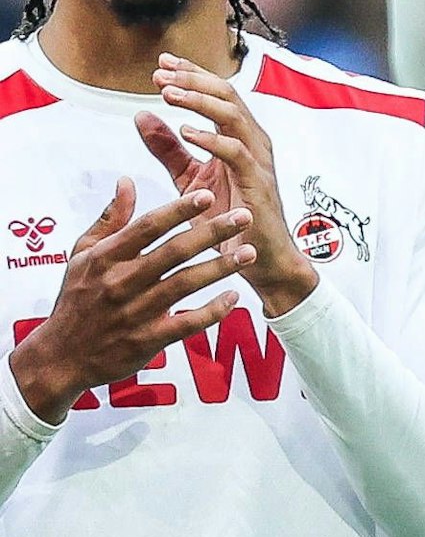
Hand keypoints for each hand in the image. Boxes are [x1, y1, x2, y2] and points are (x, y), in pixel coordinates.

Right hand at [7, 181, 252, 421]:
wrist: (62, 355)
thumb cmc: (76, 297)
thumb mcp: (82, 254)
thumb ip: (110, 219)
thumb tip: (127, 181)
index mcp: (105, 257)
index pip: (147, 227)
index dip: (178, 210)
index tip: (207, 195)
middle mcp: (120, 282)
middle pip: (174, 252)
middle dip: (212, 233)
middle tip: (245, 218)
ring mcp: (135, 312)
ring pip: (185, 285)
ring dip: (220, 268)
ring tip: (249, 254)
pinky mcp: (147, 340)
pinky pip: (187, 324)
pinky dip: (212, 311)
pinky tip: (235, 297)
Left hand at [140, 55, 315, 315]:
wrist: (260, 261)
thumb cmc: (231, 221)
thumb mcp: (191, 179)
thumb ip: (168, 149)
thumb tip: (141, 116)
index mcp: (238, 138)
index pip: (217, 93)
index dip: (191, 74)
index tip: (161, 63)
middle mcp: (252, 144)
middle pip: (227, 95)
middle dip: (193, 79)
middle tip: (160, 74)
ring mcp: (258, 163)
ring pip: (233, 116)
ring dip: (199, 101)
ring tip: (168, 94)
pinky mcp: (258, 185)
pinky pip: (237, 153)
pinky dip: (212, 139)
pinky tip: (186, 132)